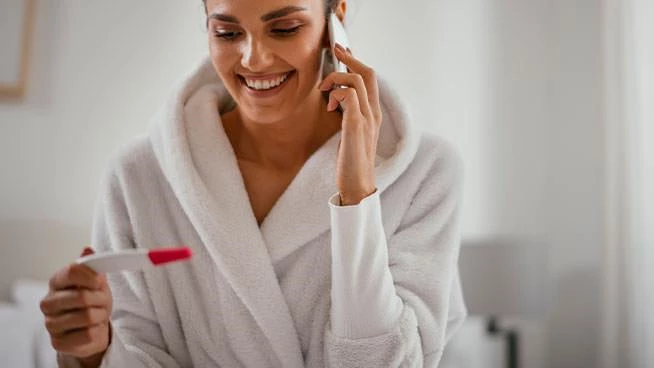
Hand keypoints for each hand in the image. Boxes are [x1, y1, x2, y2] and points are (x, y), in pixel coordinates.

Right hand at [40, 247, 112, 367]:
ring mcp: (50, 323)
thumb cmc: (93, 300)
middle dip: (101, 299)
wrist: (92, 327)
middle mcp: (48, 302)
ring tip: (98, 315)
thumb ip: (93, 265)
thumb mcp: (96, 280)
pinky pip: (88, 334)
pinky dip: (97, 331)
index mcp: (56, 281)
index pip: (72, 271)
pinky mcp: (58, 342)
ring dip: (101, 315)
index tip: (100, 281)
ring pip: (88, 316)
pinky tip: (92, 329)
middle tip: (103, 301)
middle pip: (82, 296)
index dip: (92, 276)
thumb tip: (87, 249)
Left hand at [319, 43, 382, 204]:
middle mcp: (374, 113)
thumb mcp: (351, 134)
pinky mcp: (356, 126)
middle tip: (335, 49)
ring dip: (337, 78)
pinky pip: (350, 97)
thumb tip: (337, 99)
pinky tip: (329, 106)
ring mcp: (367, 119)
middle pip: (368, 73)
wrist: (358, 186)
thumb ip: (349, 116)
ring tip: (324, 90)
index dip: (356, 61)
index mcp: (374, 114)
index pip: (370, 78)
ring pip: (357, 80)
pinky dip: (337, 94)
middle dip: (350, 57)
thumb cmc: (352, 163)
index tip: (342, 51)